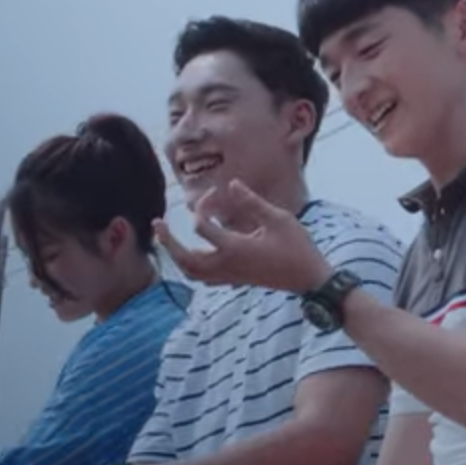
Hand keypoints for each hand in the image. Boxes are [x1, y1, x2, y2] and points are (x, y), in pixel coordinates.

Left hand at [152, 180, 334, 294]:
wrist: (307, 278)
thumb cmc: (297, 247)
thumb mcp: (278, 219)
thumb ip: (252, 202)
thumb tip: (232, 184)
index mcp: (234, 248)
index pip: (203, 226)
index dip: (204, 205)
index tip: (216, 191)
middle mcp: (226, 265)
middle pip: (184, 257)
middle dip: (168, 241)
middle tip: (157, 224)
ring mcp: (228, 275)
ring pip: (190, 271)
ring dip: (176, 255)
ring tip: (168, 241)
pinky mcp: (234, 280)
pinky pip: (202, 278)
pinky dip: (190, 268)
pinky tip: (192, 258)